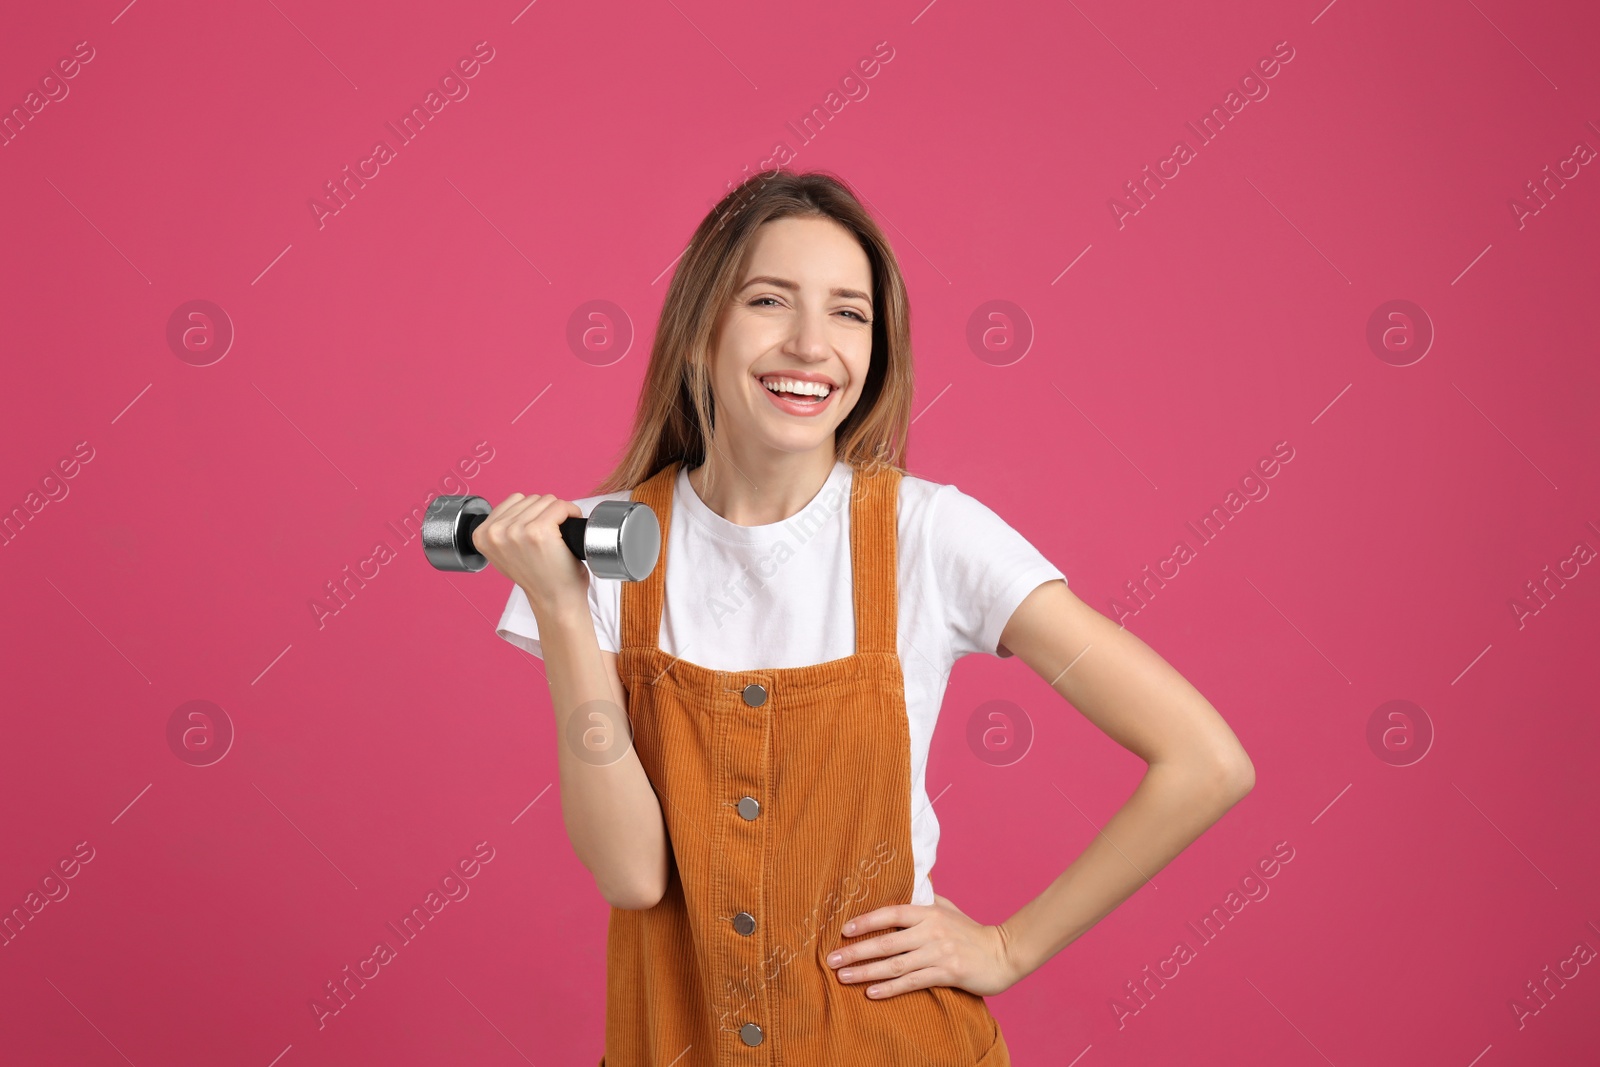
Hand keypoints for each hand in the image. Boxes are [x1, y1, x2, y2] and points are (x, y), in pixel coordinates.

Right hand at [469, 493, 590, 619]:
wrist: (554, 600)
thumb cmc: (538, 577)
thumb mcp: (505, 554)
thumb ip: (502, 531)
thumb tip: (514, 511)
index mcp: (481, 535)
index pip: (514, 500)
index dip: (532, 513)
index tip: (536, 533)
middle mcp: (496, 532)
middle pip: (531, 498)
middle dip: (545, 514)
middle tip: (549, 538)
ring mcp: (516, 531)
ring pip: (547, 500)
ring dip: (558, 514)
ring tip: (557, 537)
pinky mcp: (539, 531)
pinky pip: (561, 506)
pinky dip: (571, 513)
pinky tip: (570, 529)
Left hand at [826, 894, 1019, 999]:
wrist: (1002, 953)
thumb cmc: (970, 931)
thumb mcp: (948, 908)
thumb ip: (924, 901)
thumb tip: (900, 889)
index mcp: (929, 912)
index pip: (891, 913)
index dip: (866, 921)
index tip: (843, 930)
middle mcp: (931, 931)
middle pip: (886, 942)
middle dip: (856, 951)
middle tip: (832, 960)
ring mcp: (939, 953)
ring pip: (894, 965)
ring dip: (865, 972)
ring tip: (843, 977)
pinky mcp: (947, 973)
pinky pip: (911, 982)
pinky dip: (889, 989)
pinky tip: (871, 993)